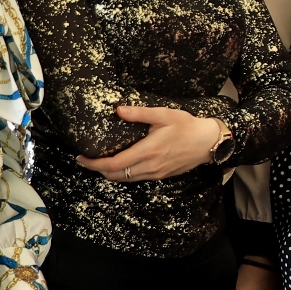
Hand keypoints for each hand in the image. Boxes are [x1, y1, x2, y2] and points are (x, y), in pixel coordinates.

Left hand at [77, 106, 226, 182]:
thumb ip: (140, 114)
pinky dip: (123, 174)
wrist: (209, 142)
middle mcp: (150, 166)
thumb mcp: (164, 114)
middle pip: (115, 175)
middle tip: (87, 160)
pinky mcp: (161, 175)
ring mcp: (155, 173)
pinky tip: (122, 164)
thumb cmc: (188, 126)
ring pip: (125, 179)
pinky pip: (136, 178)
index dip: (94, 164)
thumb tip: (118, 110)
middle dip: (98, 170)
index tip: (81, 158)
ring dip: (110, 173)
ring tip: (101, 162)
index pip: (114, 164)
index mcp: (148, 151)